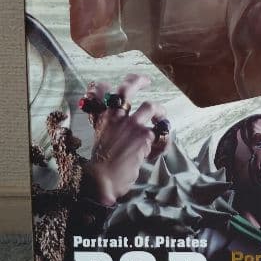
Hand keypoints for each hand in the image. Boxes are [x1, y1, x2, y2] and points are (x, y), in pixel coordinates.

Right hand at [81, 74, 167, 205]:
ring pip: (150, 106)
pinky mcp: (144, 136)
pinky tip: (159, 149)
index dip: (107, 85)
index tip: (115, 84)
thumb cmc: (99, 163)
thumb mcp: (98, 137)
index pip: (101, 90)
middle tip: (147, 80)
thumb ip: (102, 123)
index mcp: (102, 117)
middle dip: (138, 80)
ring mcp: (131, 124)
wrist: (101, 180)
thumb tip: (108, 118)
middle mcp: (116, 116)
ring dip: (160, 112)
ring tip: (161, 119)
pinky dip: (163, 141)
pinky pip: (160, 133)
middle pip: (127, 88)